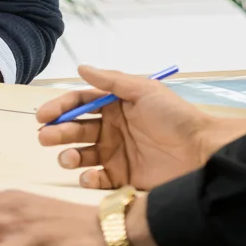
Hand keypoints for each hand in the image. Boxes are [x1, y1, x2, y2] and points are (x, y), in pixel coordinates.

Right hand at [37, 64, 245, 190]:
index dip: (60, 108)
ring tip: (68, 157)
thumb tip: (80, 66)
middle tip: (46, 137)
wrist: (201, 151)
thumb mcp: (144, 90)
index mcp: (115, 106)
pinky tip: (88, 174)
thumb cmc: (174, 117)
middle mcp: (112, 129)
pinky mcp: (124, 178)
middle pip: (76, 129)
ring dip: (69, 155)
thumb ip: (111, 81)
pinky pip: (98, 179)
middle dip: (58, 132)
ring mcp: (117, 154)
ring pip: (82, 154)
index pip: (80, 103)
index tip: (43, 115)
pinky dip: (88, 178)